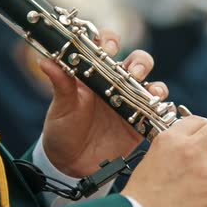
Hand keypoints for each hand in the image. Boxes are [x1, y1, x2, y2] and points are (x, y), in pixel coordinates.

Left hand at [40, 30, 167, 176]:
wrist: (70, 164)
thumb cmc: (62, 130)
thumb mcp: (60, 107)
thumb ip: (60, 84)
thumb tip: (46, 61)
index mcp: (94, 74)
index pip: (106, 46)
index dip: (111, 41)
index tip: (108, 49)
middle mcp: (115, 84)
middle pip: (136, 61)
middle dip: (140, 62)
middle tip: (133, 73)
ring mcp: (129, 102)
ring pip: (150, 82)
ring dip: (153, 83)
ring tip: (149, 92)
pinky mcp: (139, 122)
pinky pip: (156, 109)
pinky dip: (161, 106)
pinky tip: (156, 108)